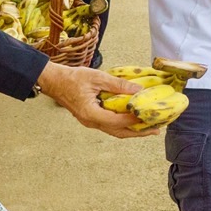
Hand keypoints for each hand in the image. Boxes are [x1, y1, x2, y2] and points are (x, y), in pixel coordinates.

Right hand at [35, 62, 150, 137]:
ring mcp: (90, 121)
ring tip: (148, 127)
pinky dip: (123, 124)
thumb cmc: (72, 78)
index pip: (117, 121)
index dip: (134, 120)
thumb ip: (118, 85)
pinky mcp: (91, 118)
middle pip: (118, 132)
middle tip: (155, 130)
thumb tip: (138, 90)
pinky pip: (110, 125)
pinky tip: (132, 119)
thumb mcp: (97, 78)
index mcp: (91, 113)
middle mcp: (91, 121)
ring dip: (132, 129)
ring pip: (114, 130)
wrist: (54, 81)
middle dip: (138, 132)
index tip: (149, 117)